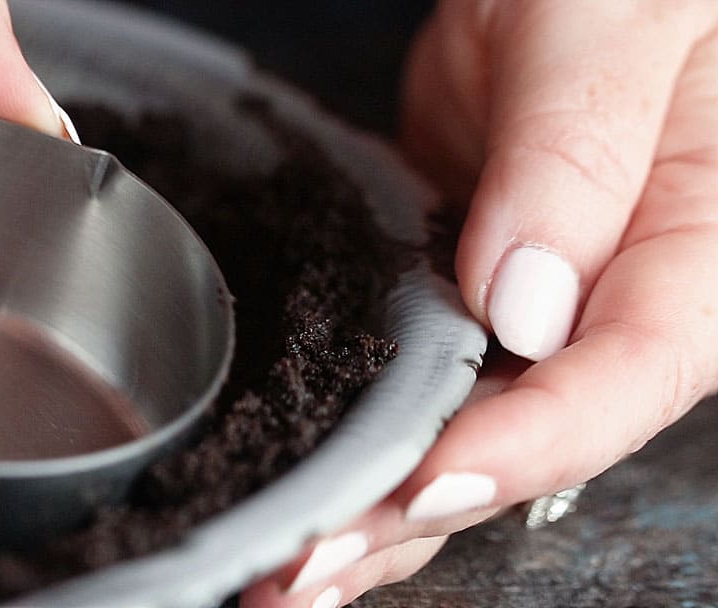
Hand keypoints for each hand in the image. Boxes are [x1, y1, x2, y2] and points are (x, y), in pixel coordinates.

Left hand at [244, 1, 717, 604]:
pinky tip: (306, 495)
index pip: (619, 379)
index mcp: (692, 253)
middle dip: (411, 514)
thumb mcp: (612, 27)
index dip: (523, 444)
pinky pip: (412, 388)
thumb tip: (527, 300)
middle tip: (303, 569)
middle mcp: (610, 308)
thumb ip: (578, 154)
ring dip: (372, 513)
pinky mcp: (455, 298)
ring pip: (457, 436)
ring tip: (284, 575)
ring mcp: (525, 314)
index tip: (427, 481)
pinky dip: (359, 445)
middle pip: (523, 444)